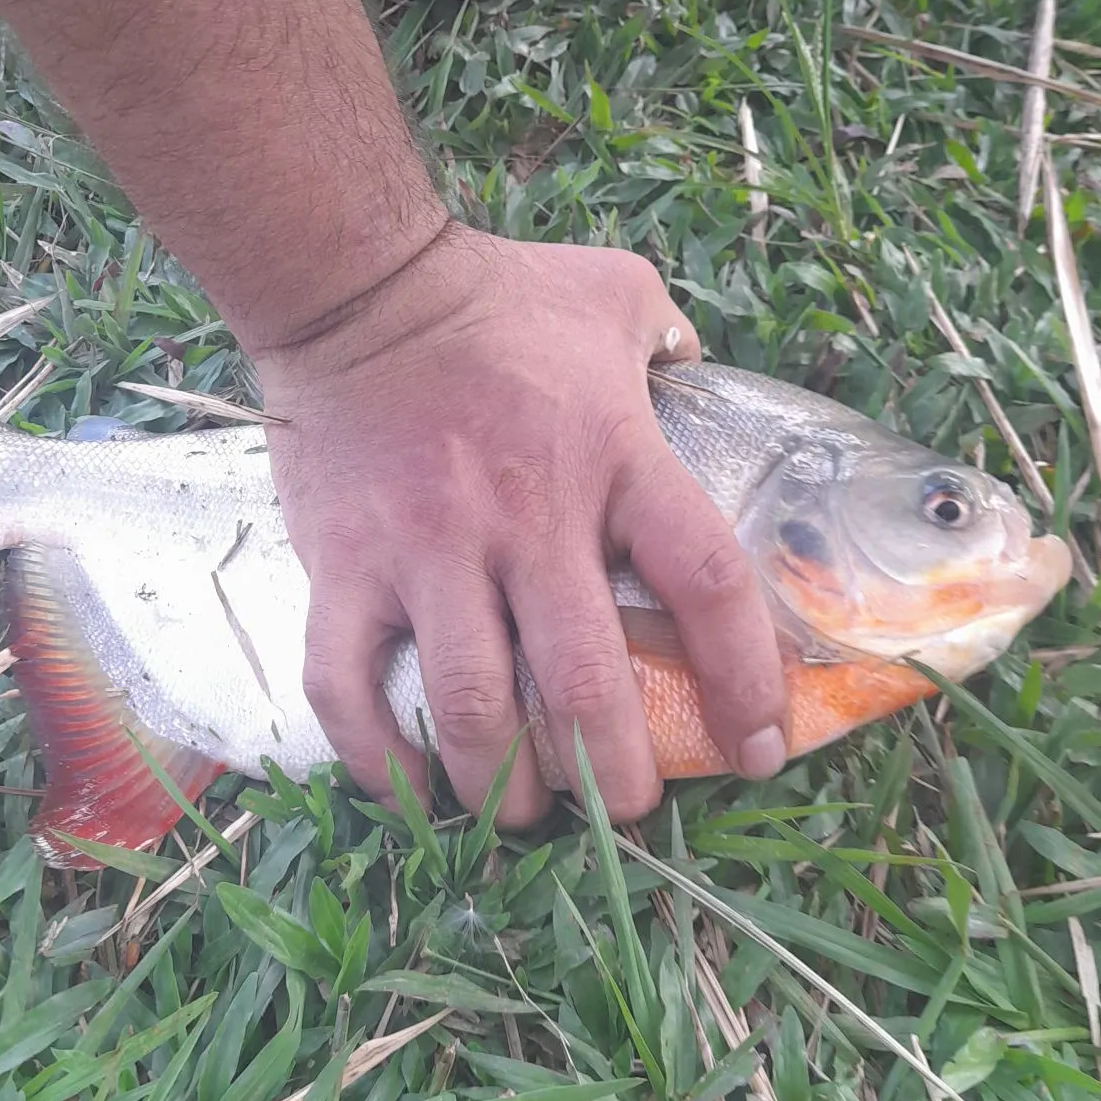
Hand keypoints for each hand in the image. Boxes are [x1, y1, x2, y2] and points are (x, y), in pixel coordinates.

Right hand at [253, 223, 788, 824]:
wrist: (352, 288)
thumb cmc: (492, 300)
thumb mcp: (612, 296)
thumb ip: (670, 340)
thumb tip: (698, 366)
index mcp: (613, 457)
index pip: (706, 587)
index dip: (745, 685)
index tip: (758, 753)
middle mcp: (525, 518)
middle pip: (585, 686)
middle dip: (616, 778)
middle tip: (625, 809)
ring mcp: (425, 549)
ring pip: (469, 709)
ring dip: (504, 788)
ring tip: (523, 812)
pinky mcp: (342, 566)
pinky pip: (349, 688)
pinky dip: (381, 761)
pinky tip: (413, 793)